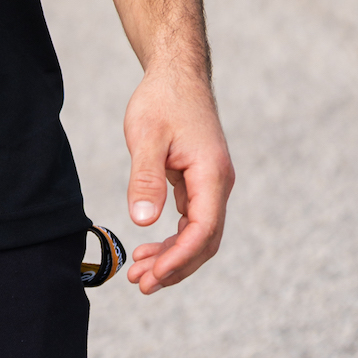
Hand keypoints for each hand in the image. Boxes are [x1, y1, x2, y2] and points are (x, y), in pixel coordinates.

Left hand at [123, 65, 233, 293]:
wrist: (176, 73)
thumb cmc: (162, 100)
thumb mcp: (147, 135)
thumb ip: (146, 178)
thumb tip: (144, 222)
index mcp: (212, 174)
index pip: (203, 230)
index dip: (180, 258)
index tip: (153, 275)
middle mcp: (218, 184)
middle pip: (204, 241)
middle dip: (175, 267)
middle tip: (140, 284)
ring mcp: (211, 184)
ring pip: (198, 234)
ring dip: (172, 257)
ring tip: (139, 273)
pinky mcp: (200, 182)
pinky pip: (191, 221)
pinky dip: (172, 239)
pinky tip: (149, 248)